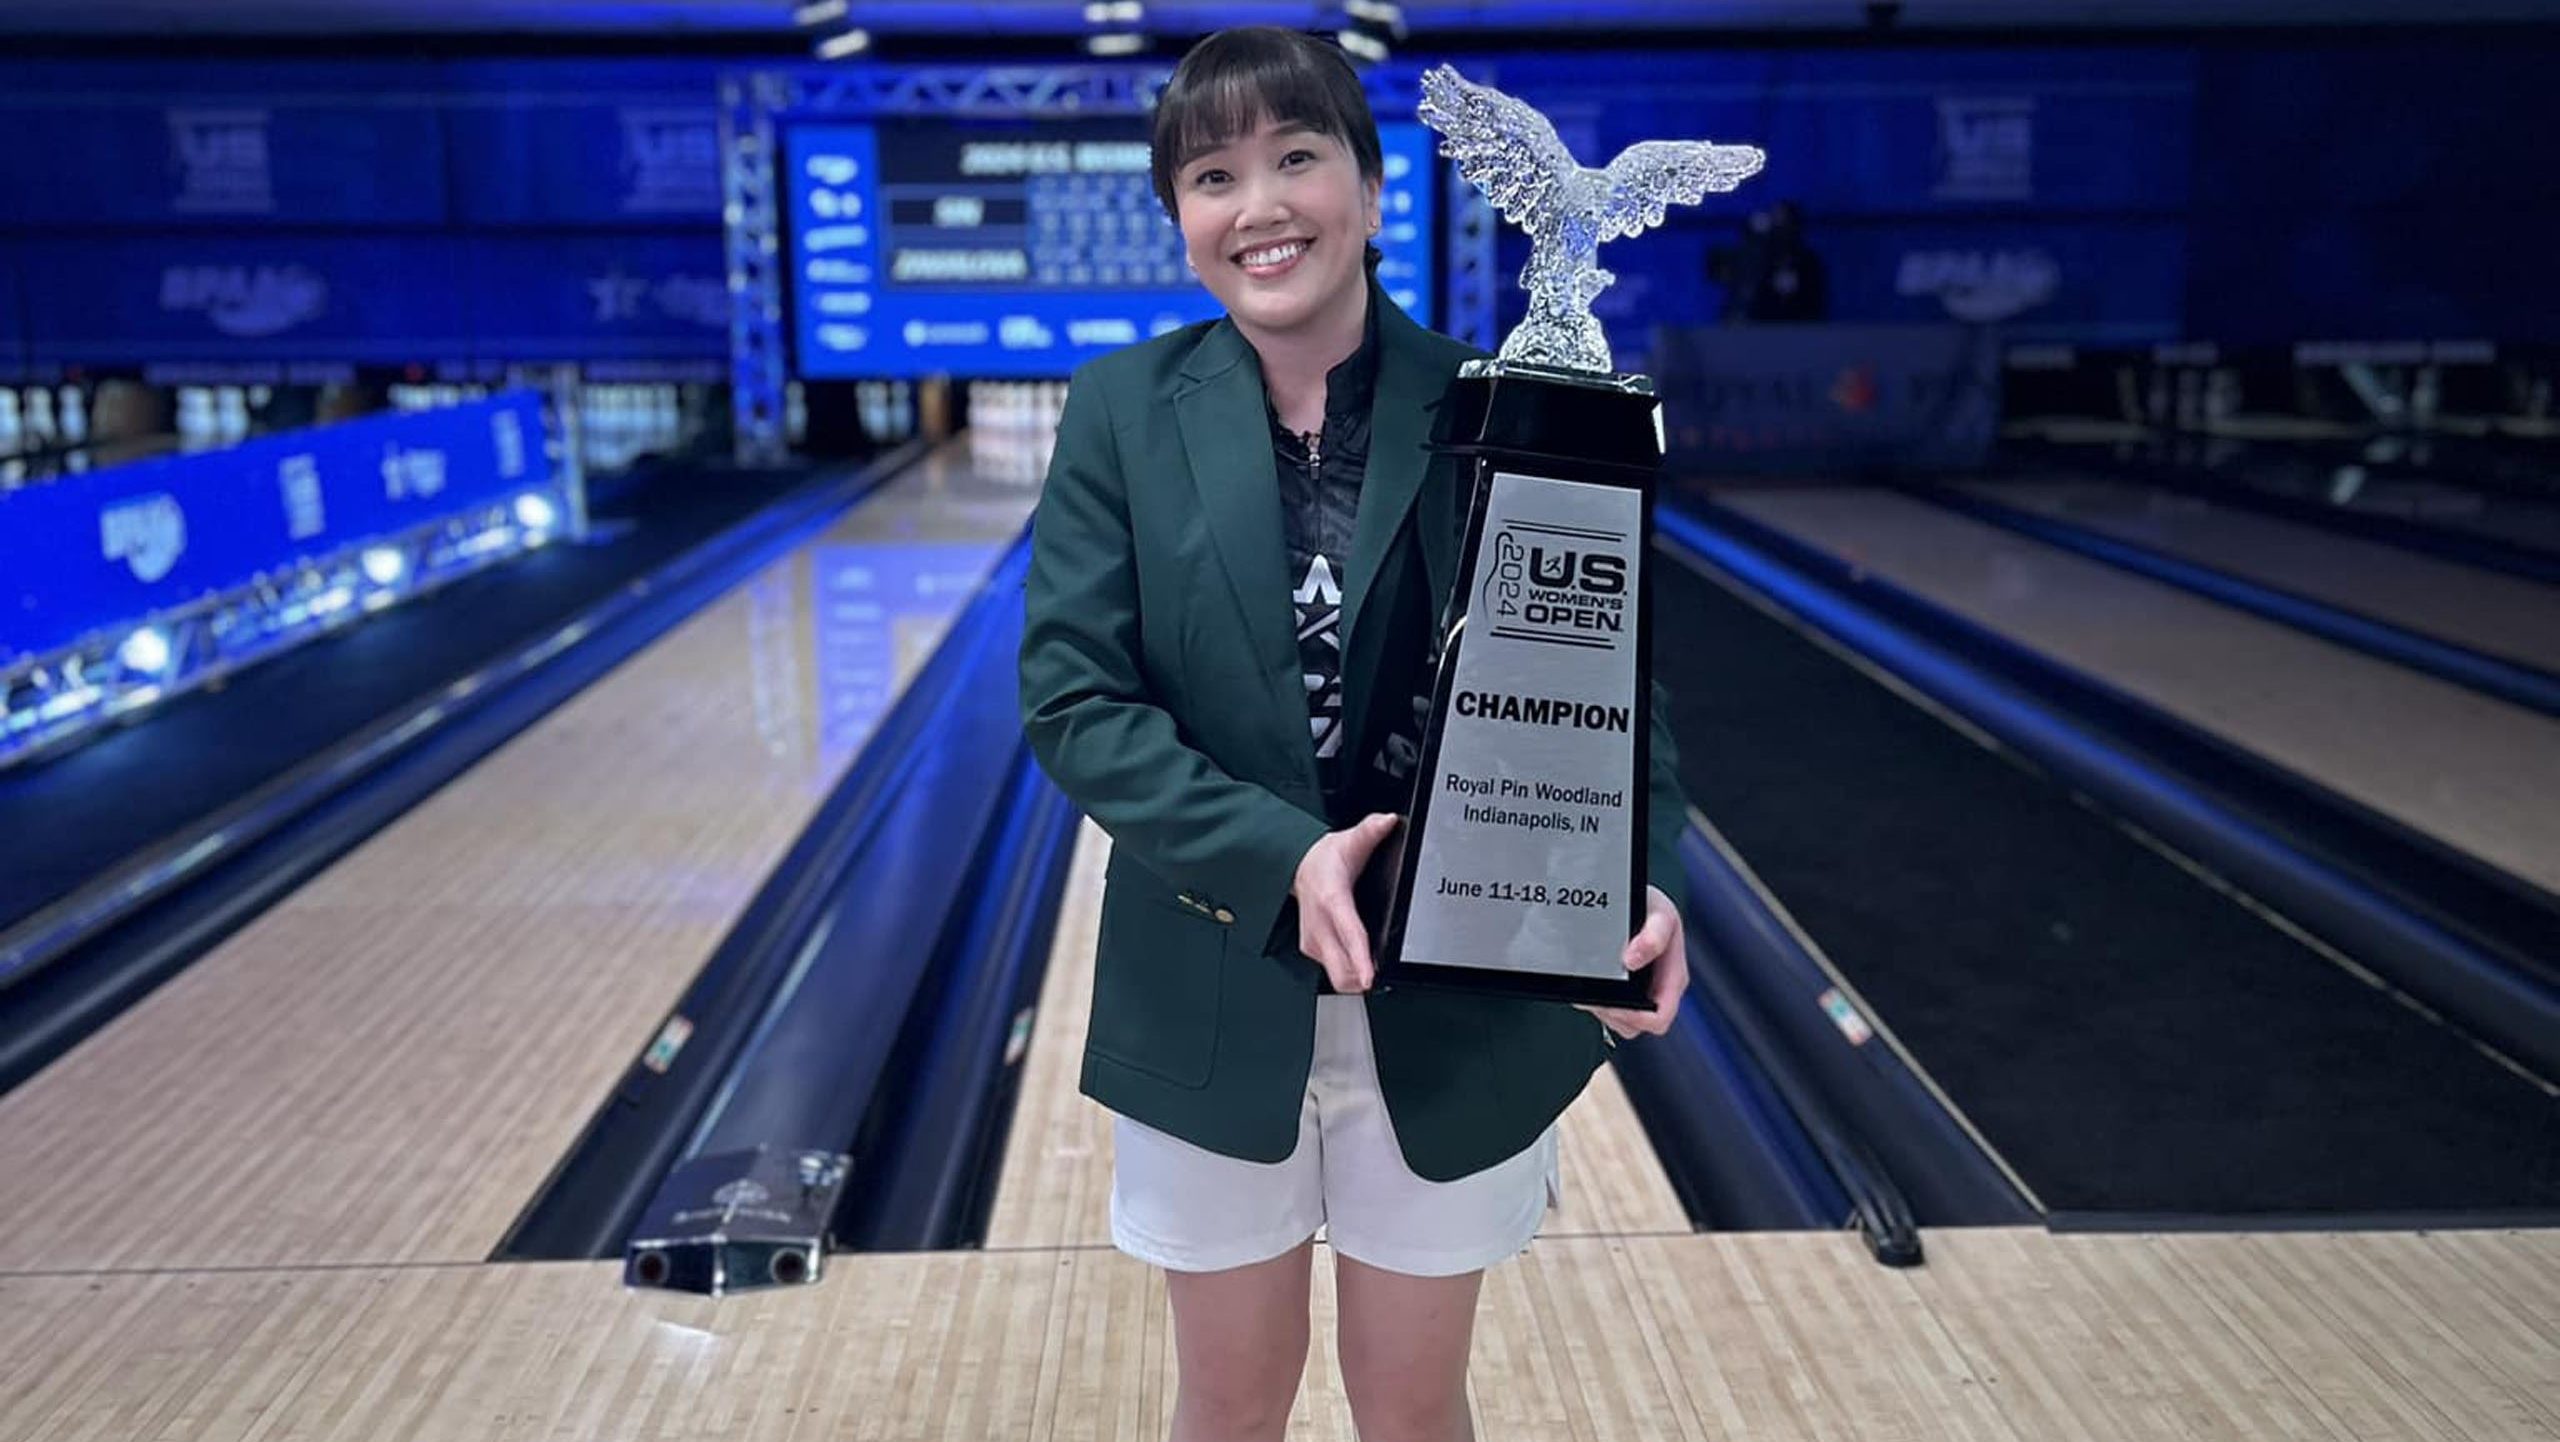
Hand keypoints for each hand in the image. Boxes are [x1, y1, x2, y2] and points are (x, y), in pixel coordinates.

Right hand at [1292, 813, 1399, 993]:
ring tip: (1374, 968)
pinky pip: (1334, 971)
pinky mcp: (1312, 950)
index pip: (1349, 934)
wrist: (1297, 867)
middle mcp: (1320, 926)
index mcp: (1332, 900)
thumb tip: (1388, 821)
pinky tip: (1360, 961)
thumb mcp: (1349, 841)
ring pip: (1338, 976)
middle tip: (1382, 975)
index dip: (1360, 959)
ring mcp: (1314, 941)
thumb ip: (1370, 831)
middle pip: (1341, 970)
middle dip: (1362, 979)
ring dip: (1357, 977)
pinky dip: (1350, 971)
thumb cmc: (1324, 860)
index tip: (1370, 977)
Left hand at [1580, 885, 1686, 1040]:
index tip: (1617, 1001)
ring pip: (1621, 1022)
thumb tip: (1634, 959)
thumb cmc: (1651, 907)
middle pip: (1638, 1025)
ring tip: (1592, 990)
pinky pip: (1609, 1012)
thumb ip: (1654, 936)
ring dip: (1603, 1010)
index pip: (1660, 1017)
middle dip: (1615, 1014)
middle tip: (1598, 997)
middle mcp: (1660, 990)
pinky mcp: (1624, 992)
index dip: (1637, 1016)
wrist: (1633, 899)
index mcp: (1674, 978)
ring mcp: (1642, 993)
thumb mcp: (1660, 914)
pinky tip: (1590, 985)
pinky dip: (1596, 1002)